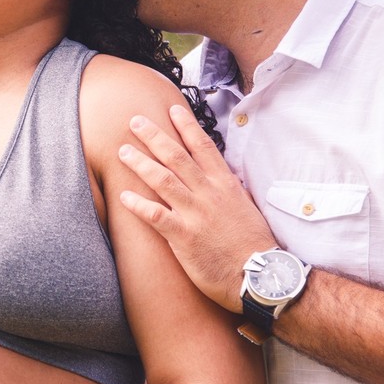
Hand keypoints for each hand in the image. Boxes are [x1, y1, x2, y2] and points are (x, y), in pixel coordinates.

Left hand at [118, 104, 276, 311]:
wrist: (260, 274)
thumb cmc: (254, 243)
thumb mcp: (245, 206)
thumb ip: (230, 188)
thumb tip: (222, 174)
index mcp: (225, 183)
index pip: (202, 146)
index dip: (185, 126)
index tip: (171, 109)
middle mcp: (208, 193)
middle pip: (176, 156)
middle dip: (153, 136)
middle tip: (134, 122)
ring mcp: (195, 213)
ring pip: (162, 180)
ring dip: (140, 163)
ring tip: (123, 152)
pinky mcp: (184, 236)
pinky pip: (156, 216)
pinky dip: (138, 205)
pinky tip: (124, 196)